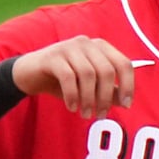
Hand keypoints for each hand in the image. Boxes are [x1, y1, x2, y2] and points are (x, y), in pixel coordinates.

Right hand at [12, 36, 134, 119]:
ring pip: (88, 74)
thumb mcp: (89, 87)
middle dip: (105, 97)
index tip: (127, 106)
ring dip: (88, 99)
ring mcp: (69, 47)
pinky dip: (73, 95)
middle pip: (106, 71)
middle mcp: (86, 43)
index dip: (128, 85)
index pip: (123, 63)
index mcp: (100, 47)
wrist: (30, 74)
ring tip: (85, 114)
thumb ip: (108, 91)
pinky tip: (72, 107)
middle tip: (101, 115)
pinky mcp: (52, 56)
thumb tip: (126, 102)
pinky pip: (68, 77)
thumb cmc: (63, 81)